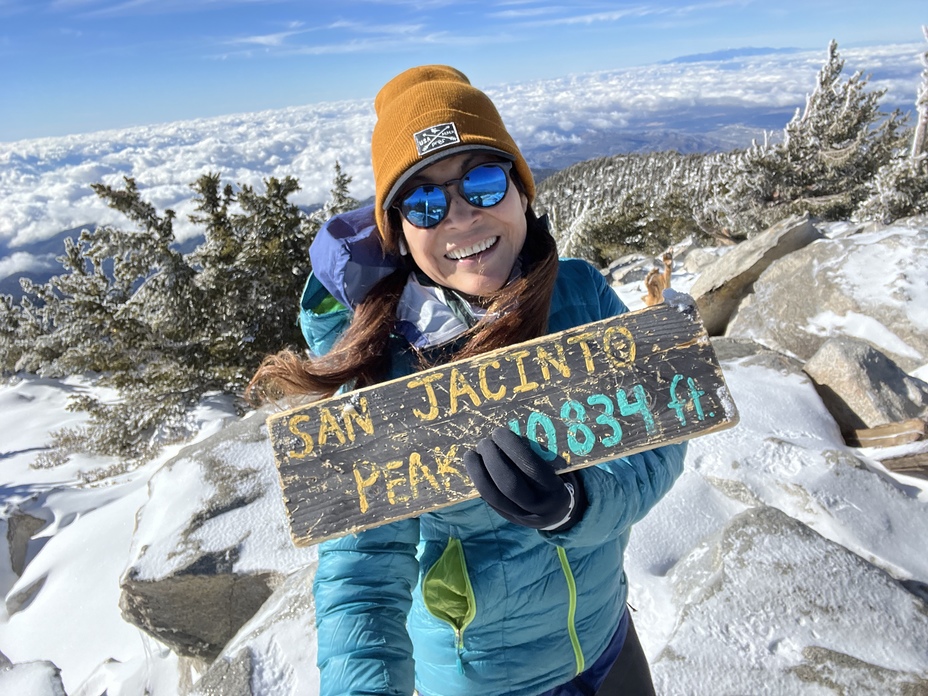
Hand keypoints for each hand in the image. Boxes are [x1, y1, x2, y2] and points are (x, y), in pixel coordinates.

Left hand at [463, 427, 586, 531]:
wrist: (556, 513)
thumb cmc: (554, 478)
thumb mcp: (556, 469)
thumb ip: (540, 454)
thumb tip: (513, 425)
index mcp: (552, 489)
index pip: (532, 469)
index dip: (513, 449)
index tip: (499, 432)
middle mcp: (536, 505)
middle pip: (509, 485)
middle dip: (492, 461)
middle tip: (484, 442)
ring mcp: (518, 514)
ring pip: (492, 496)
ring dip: (477, 472)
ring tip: (470, 454)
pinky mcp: (505, 516)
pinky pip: (487, 500)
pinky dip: (478, 481)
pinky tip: (473, 466)